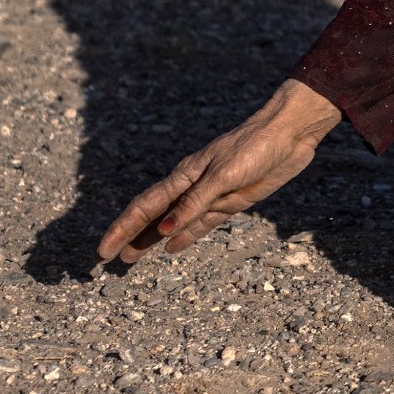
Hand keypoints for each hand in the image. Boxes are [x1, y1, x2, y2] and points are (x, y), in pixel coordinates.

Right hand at [97, 79, 342, 263]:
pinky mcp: (231, 202)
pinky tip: (171, 248)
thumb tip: (165, 232)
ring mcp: (211, 196)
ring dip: (152, 240)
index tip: (103, 250)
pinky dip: (185, 237)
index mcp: (184, 176)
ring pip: (174, 224)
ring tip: (132, 258)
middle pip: (154, 217)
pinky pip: (201, 224)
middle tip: (110, 259)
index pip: (145, 207)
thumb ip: (195, 204)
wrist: (289, 134)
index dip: (123, 229)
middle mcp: (192, 188)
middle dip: (131, 236)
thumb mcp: (222, 175)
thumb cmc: (254, 147)